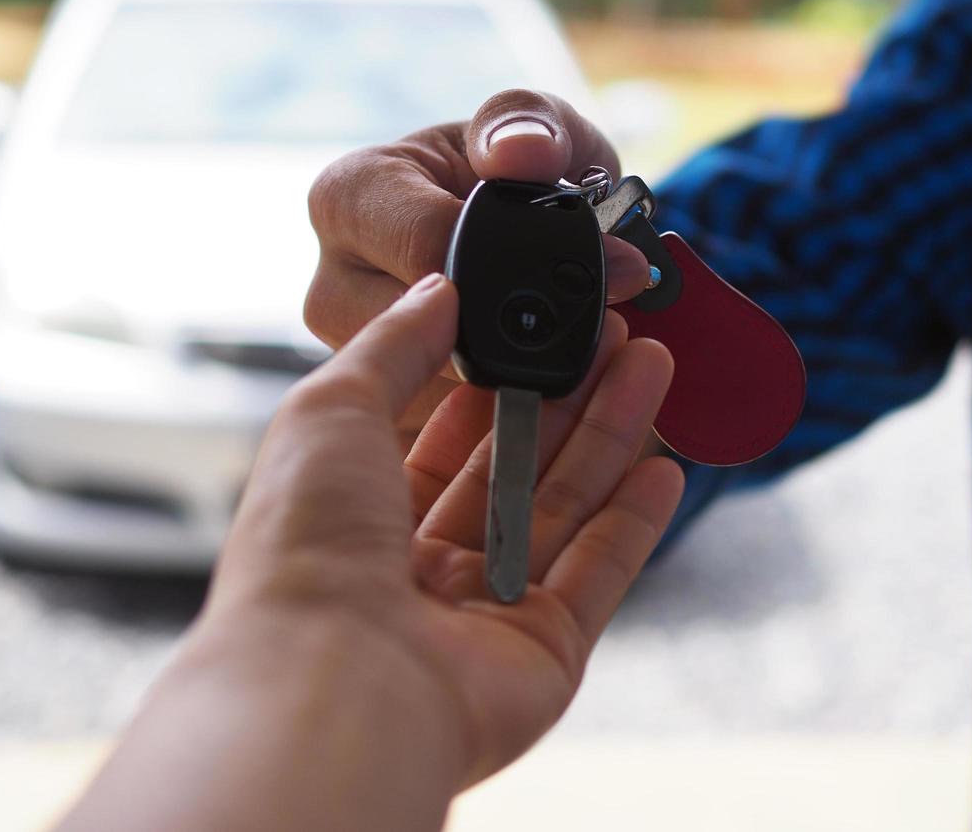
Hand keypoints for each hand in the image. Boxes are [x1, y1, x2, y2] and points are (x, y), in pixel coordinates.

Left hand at [60, 275, 682, 831]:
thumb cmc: (306, 550)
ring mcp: (486, 612)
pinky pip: (601, 574)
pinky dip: (636, 521)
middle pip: (516, 465)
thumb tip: (439, 288)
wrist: (331, 684)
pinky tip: (666, 465)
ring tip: (654, 363)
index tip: (545, 323)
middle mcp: (422, 566)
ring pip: (565, 508)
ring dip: (612, 435)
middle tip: (618, 333)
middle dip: (569, 395)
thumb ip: (393, 344)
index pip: (446, 434)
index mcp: (360, 513)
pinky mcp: (543, 652)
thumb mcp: (329, 408)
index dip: (499, 376)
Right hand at [304, 89, 652, 434]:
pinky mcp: (389, 417)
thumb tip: (525, 154)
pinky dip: (509, 418)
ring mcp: (355, 360)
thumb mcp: (535, 127)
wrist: (515, 235)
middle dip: (521, 331)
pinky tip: (551, 387)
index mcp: (351, 198)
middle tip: (601, 324)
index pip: (425, 246)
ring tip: (578, 349)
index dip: (518, 262)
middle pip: (423, 335)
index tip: (602, 268)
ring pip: (439, 396)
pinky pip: (448, 438)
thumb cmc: (513, 175)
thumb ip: (533, 125)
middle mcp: (334, 283)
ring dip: (520, 381)